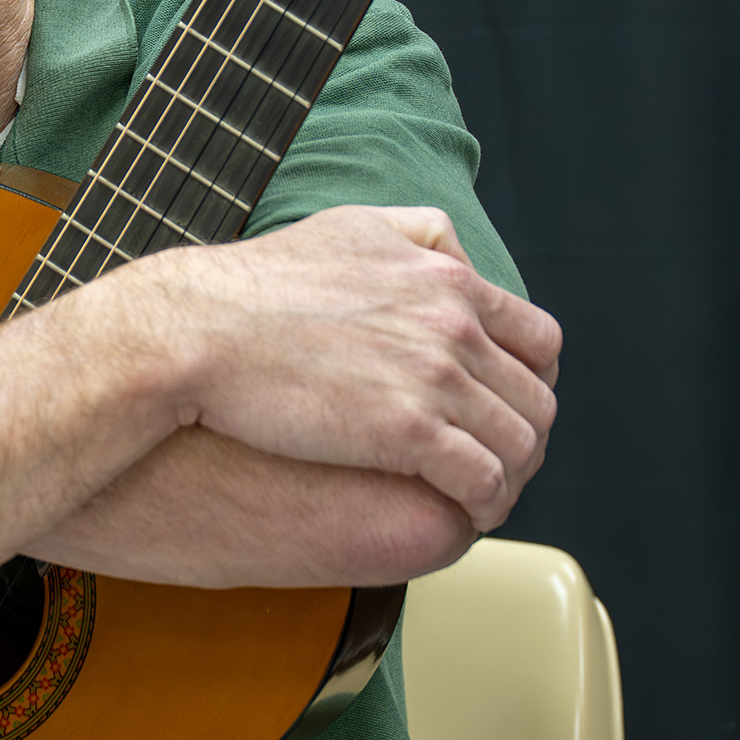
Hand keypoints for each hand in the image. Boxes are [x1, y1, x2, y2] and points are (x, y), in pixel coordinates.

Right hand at [133, 207, 560, 534]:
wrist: (200, 330)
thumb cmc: (258, 284)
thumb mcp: (351, 227)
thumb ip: (417, 235)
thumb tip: (456, 256)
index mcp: (447, 280)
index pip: (540, 341)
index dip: (531, 383)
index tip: (507, 407)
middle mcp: (455, 324)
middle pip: (535, 398)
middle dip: (523, 437)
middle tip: (497, 462)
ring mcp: (435, 378)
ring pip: (519, 444)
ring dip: (511, 476)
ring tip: (485, 496)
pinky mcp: (408, 432)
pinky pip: (484, 480)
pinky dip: (486, 502)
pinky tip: (466, 512)